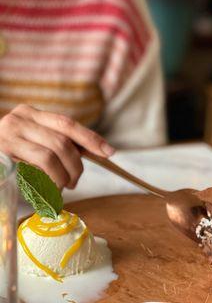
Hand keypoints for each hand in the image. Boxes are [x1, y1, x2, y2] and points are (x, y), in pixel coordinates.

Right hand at [0, 104, 114, 188]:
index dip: (90, 138)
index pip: (67, 124)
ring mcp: (8, 134)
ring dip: (62, 177)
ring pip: (50, 156)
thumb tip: (95, 151)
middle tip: (74, 182)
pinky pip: (34, 170)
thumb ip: (58, 144)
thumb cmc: (11, 155)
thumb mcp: (35, 143)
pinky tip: (46, 188)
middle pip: (62, 142)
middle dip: (76, 166)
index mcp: (32, 114)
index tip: (109, 152)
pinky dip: (47, 182)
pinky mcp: (2, 153)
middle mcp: (19, 118)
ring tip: (62, 187)